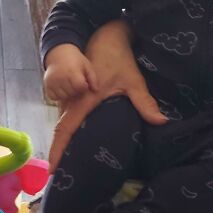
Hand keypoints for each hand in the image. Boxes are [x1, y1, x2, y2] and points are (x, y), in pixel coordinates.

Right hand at [43, 44, 96, 101]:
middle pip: (72, 93)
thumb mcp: (86, 65)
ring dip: (68, 94)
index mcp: (72, 71)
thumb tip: (96, 90)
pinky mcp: (46, 85)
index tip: (84, 82)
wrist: (59, 54)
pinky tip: (63, 88)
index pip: (80, 87)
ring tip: (70, 86)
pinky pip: (53, 97)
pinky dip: (58, 95)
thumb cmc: (75, 60)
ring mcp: (52, 82)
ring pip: (63, 96)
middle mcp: (60, 77)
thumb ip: (92, 77)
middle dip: (77, 91)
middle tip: (77, 85)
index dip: (84, 86)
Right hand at [47, 21, 166, 170]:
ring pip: (64, 123)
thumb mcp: (133, 80)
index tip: (52, 171)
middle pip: (62, 131)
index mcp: (83, 100)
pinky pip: (68, 115)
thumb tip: (161, 122)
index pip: (65, 130)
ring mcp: (71, 96)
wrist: (106, 35)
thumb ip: (145, 102)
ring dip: (64, 141)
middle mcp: (72, 100)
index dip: (58, 150)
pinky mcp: (75, 94)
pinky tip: (77, 141)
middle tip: (63, 176)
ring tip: (69, 164)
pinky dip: (70, 129)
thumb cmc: (118, 57)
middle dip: (60, 153)